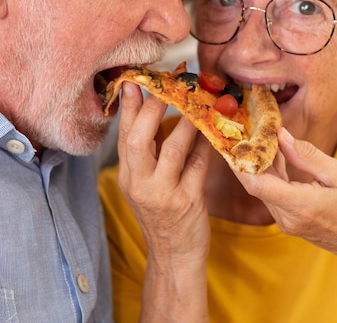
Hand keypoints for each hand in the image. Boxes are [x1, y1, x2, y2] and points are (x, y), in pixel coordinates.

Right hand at [116, 81, 210, 322]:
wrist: (174, 256)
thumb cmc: (162, 214)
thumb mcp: (146, 184)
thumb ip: (152, 152)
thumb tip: (163, 113)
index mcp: (128, 176)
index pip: (123, 135)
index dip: (129, 106)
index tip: (134, 79)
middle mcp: (139, 183)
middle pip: (139, 138)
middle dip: (152, 107)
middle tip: (168, 85)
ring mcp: (163, 193)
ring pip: (173, 148)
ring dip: (185, 121)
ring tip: (196, 101)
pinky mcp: (188, 201)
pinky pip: (198, 164)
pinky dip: (205, 144)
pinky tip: (212, 129)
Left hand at [236, 128, 336, 260]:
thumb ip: (306, 155)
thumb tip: (280, 135)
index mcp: (301, 206)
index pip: (257, 184)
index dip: (241, 162)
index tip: (237, 139)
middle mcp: (288, 218)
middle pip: (256, 185)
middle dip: (249, 158)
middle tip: (248, 130)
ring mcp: (286, 224)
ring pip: (262, 190)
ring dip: (260, 166)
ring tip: (262, 138)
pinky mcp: (288, 223)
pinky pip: (272, 196)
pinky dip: (271, 177)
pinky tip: (277, 158)